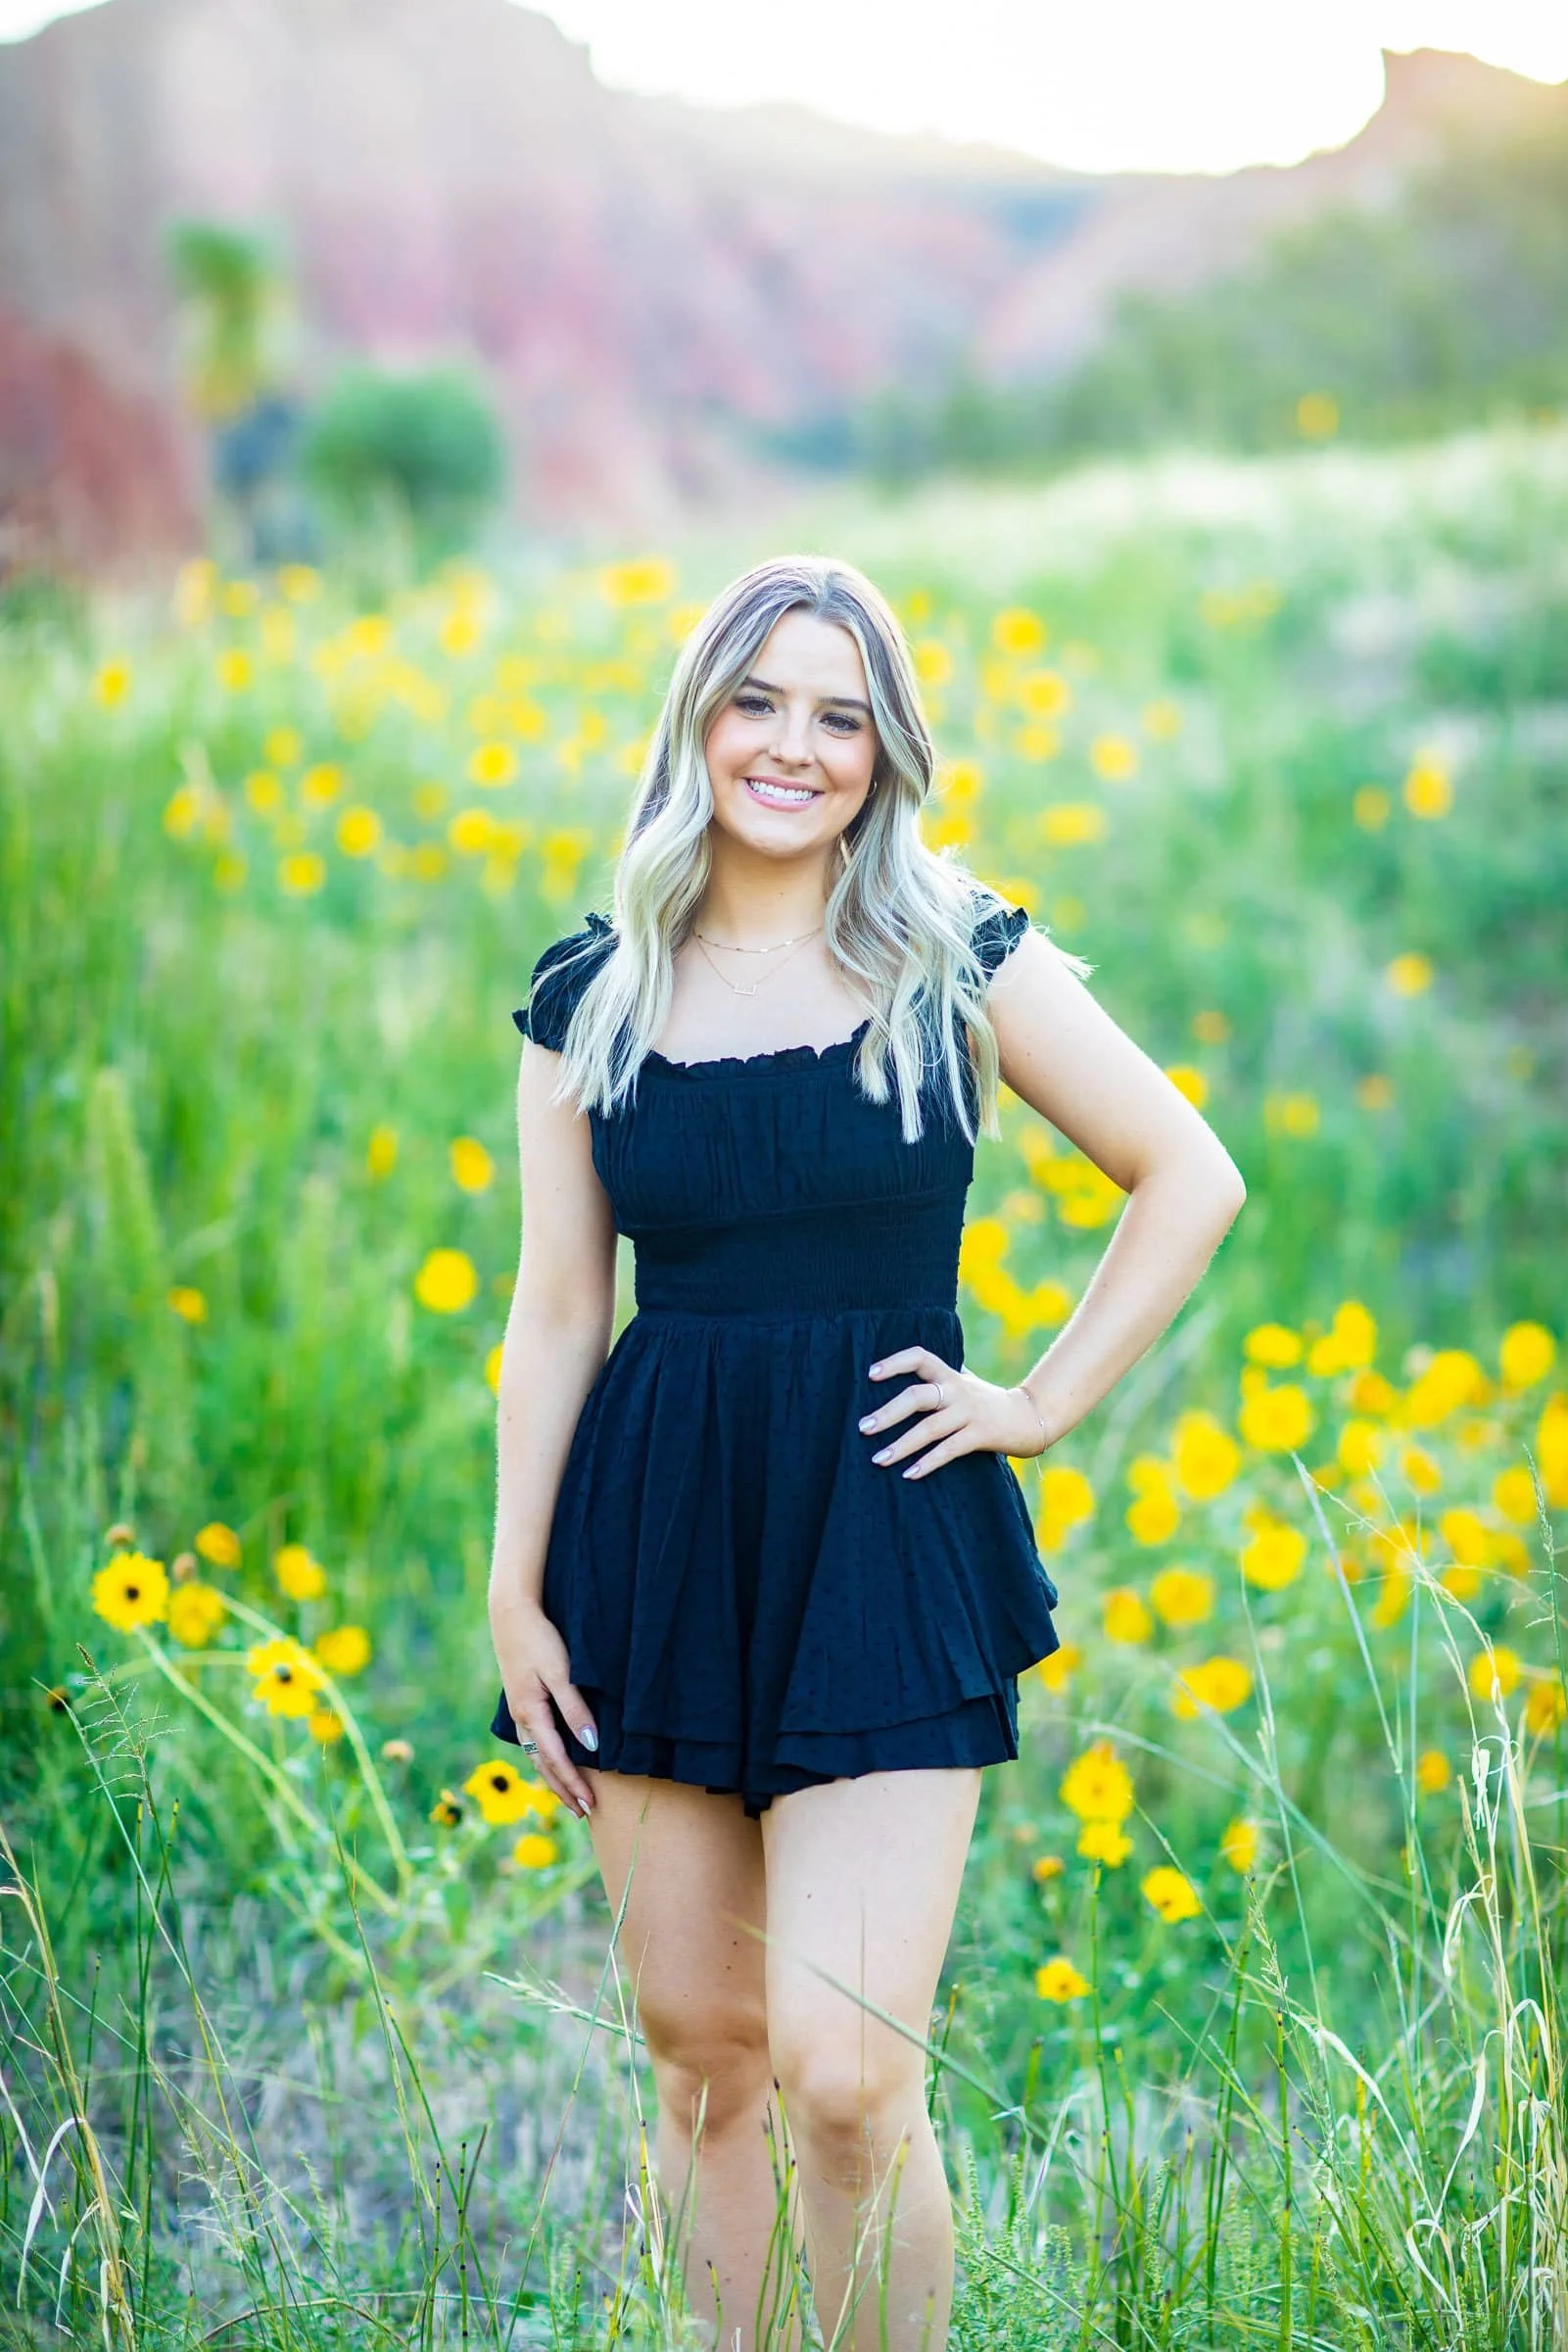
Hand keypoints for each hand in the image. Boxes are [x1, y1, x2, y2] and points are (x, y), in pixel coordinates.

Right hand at [489, 1595, 598, 1817]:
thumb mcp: (562, 1673)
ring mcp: (518, 1710)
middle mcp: (521, 1718)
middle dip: (563, 1789)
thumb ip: (575, 1709)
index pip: (556, 1758)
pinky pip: (533, 1740)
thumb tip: (591, 1746)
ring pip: (535, 1754)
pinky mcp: (520, 1701)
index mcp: (531, 1713)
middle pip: (543, 1764)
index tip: (590, 1803)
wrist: (511, 1614)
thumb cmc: (539, 1640)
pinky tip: (553, 1761)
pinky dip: (545, 1758)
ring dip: (553, 1777)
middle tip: (583, 1812)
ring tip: (569, 1797)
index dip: (574, 1782)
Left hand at [858, 1345, 1050, 1479]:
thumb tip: (909, 1372)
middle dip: (888, 1413)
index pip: (920, 1357)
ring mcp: (970, 1413)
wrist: (1030, 1418)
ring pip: (929, 1428)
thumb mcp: (965, 1383)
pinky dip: (928, 1463)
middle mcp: (958, 1391)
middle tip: (863, 1428)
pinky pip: (949, 1450)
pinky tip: (909, 1474)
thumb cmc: (988, 1401)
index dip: (895, 1363)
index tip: (870, 1373)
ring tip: (878, 1459)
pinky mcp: (981, 1435)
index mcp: (950, 1376)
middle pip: (917, 1396)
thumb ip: (941, 1378)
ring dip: (901, 1445)